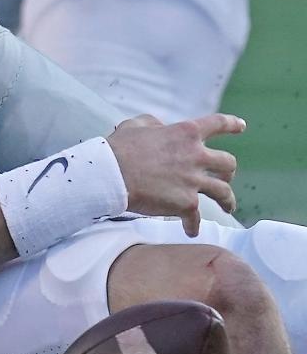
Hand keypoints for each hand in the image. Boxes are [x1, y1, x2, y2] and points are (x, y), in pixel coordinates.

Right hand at [107, 113, 243, 236]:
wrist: (112, 175)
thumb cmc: (120, 148)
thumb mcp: (137, 124)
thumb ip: (154, 123)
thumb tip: (161, 127)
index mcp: (185, 133)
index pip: (217, 124)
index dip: (232, 124)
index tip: (241, 126)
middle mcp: (195, 156)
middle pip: (228, 163)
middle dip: (228, 171)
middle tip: (224, 176)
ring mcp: (193, 181)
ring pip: (224, 192)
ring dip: (227, 201)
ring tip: (227, 207)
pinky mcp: (186, 203)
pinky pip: (196, 218)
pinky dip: (193, 225)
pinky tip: (190, 230)